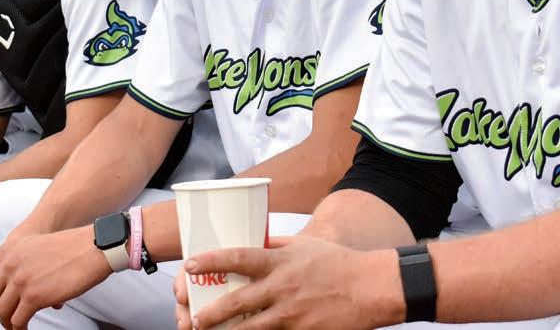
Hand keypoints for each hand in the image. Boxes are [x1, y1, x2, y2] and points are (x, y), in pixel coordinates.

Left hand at [0, 225, 109, 329]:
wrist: (92, 247)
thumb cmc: (70, 247)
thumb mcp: (36, 245)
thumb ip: (20, 260)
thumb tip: (12, 286)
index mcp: (9, 249)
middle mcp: (10, 264)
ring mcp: (21, 281)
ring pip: (1, 312)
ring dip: (6, 322)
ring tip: (14, 325)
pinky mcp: (34, 297)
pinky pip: (17, 320)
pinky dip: (19, 328)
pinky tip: (24, 328)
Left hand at [177, 236, 402, 329]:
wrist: (370, 288)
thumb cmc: (336, 262)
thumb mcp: (303, 245)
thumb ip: (275, 246)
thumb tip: (251, 241)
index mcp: (280, 261)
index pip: (238, 257)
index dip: (210, 261)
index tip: (189, 265)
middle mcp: (282, 288)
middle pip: (237, 302)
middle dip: (210, 313)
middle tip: (194, 319)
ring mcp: (291, 316)